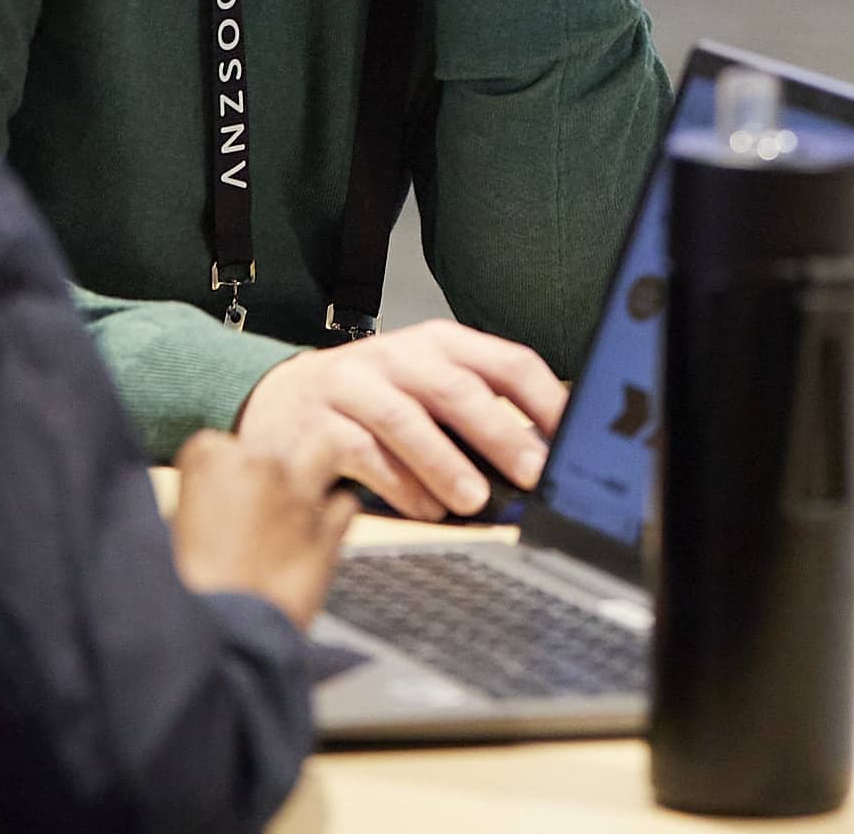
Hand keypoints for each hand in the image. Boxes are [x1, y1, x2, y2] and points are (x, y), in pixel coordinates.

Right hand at [169, 430, 359, 631]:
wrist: (221, 640)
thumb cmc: (185, 590)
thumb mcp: (171, 532)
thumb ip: (196, 500)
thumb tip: (209, 500)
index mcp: (209, 459)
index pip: (218, 444)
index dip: (218, 472)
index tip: (215, 498)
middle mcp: (259, 464)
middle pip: (272, 443)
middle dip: (267, 467)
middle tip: (256, 505)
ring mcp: (299, 494)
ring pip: (323, 451)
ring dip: (314, 469)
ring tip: (299, 499)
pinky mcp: (329, 529)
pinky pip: (346, 502)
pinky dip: (336, 514)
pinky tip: (318, 534)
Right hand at [231, 319, 568, 521]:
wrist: (279, 403)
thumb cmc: (373, 403)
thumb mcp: (430, 392)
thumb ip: (481, 417)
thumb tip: (544, 462)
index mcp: (440, 344)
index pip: (507, 362)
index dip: (547, 400)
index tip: (574, 440)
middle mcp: (398, 357)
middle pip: (456, 388)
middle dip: (499, 432)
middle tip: (531, 473)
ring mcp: (353, 386)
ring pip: (404, 420)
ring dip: (444, 463)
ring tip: (474, 500)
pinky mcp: (318, 424)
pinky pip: (362, 454)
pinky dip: (398, 485)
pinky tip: (424, 509)